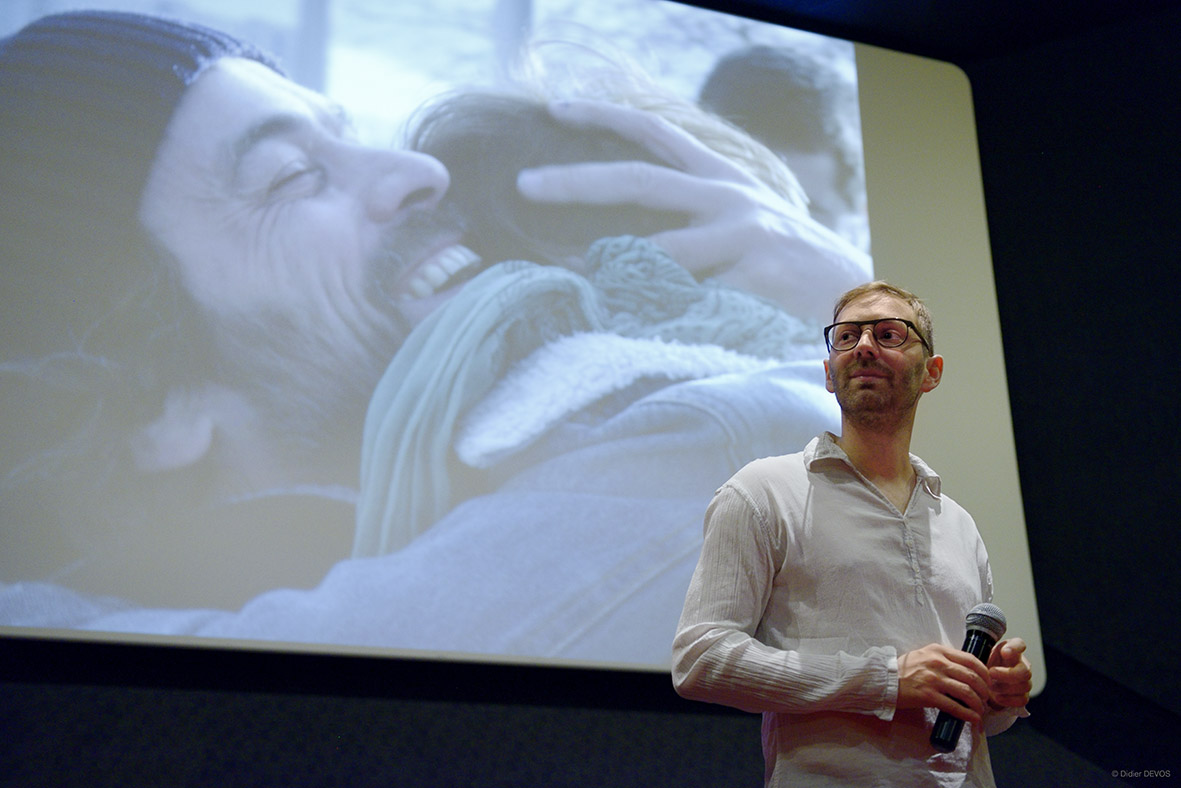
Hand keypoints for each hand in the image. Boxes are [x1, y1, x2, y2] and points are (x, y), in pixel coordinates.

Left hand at [515, 99, 871, 322]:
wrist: (856, 299)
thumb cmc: (789, 273)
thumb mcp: (744, 230)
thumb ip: (694, 224)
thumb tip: (619, 243)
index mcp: (723, 180)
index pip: (657, 134)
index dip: (606, 116)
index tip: (556, 109)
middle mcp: (729, 195)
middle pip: (639, 176)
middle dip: (576, 179)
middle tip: (523, 183)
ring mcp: (742, 231)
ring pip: (656, 246)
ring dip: (608, 267)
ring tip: (570, 281)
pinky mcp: (754, 271)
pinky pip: (685, 293)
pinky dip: (650, 307)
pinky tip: (628, 321)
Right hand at [897, 643, 990, 725]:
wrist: (885, 680)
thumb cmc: (904, 669)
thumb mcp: (924, 655)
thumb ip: (943, 658)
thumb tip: (964, 669)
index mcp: (938, 650)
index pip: (970, 659)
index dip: (985, 672)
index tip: (988, 682)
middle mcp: (938, 662)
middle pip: (972, 677)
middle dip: (984, 691)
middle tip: (986, 699)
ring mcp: (933, 679)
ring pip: (967, 692)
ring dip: (979, 704)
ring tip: (981, 711)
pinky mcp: (928, 696)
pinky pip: (955, 707)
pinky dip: (969, 715)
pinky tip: (974, 720)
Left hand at [986, 637, 1032, 709]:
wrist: (983, 679)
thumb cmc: (983, 664)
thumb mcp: (981, 654)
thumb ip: (982, 652)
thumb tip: (983, 660)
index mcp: (1011, 651)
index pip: (1019, 644)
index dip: (1014, 648)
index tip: (1004, 652)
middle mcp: (1021, 664)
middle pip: (1025, 671)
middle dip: (1007, 674)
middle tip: (991, 673)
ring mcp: (1024, 681)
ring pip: (1024, 686)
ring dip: (1006, 688)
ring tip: (990, 687)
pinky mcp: (1022, 695)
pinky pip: (1022, 699)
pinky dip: (1009, 700)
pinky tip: (997, 697)